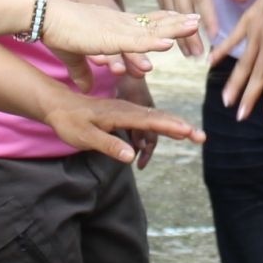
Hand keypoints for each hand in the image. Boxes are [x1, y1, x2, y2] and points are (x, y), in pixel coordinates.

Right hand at [40, 0, 196, 90]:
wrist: (44, 17)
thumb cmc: (56, 32)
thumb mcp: (74, 56)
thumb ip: (82, 71)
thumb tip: (86, 86)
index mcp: (112, 24)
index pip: (143, 21)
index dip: (162, 20)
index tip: (180, 18)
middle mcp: (118, 23)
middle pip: (153, 22)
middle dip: (176, 21)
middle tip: (198, 19)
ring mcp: (115, 28)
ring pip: (150, 29)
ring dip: (173, 28)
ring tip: (193, 27)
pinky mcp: (107, 37)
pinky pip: (134, 40)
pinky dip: (152, 42)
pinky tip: (167, 43)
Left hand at [43, 84, 198, 164]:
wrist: (60, 106)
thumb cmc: (70, 123)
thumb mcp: (85, 137)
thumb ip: (109, 145)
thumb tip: (132, 156)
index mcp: (120, 114)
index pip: (150, 121)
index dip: (170, 127)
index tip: (188, 133)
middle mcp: (128, 110)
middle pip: (159, 118)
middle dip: (182, 127)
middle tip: (202, 137)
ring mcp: (128, 111)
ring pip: (157, 118)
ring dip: (177, 126)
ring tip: (195, 135)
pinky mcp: (126, 114)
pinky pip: (150, 119)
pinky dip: (165, 124)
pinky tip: (174, 131)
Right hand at [147, 0, 246, 56]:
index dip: (208, 18)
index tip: (215, 37)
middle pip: (180, 8)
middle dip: (188, 34)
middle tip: (199, 56)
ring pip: (167, 9)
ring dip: (176, 32)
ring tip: (188, 52)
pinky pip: (160, 2)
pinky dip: (167, 20)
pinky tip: (175, 35)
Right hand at [214, 0, 262, 120]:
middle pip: (258, 74)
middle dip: (248, 97)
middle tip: (240, 116)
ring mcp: (257, 29)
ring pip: (243, 61)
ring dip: (234, 82)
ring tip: (226, 100)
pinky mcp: (248, 19)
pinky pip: (232, 39)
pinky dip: (221, 51)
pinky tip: (210, 63)